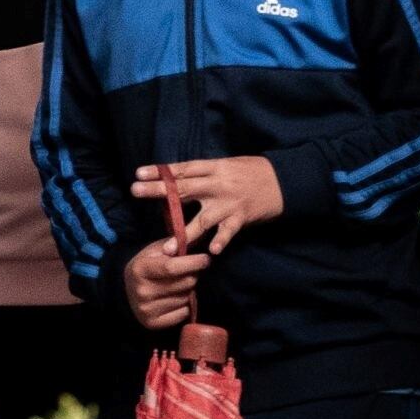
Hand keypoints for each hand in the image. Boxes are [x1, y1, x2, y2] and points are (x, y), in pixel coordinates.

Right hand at [122, 238, 207, 330]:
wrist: (126, 291)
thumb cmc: (147, 266)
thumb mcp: (155, 250)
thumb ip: (174, 244)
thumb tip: (196, 239)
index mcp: (140, 269)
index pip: (173, 267)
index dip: (194, 262)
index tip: (206, 259)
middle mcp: (142, 291)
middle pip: (184, 283)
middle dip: (194, 275)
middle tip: (192, 272)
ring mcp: (146, 309)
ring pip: (186, 298)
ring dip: (190, 291)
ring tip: (182, 285)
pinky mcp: (153, 323)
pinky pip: (183, 314)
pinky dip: (186, 306)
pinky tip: (178, 299)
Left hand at [132, 156, 285, 255]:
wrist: (284, 180)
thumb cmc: (252, 172)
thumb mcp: (226, 166)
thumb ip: (204, 174)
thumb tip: (178, 179)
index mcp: (214, 168)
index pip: (182, 169)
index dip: (160, 171)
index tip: (138, 173)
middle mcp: (218, 185)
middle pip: (183, 188)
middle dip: (158, 190)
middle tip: (135, 191)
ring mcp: (229, 203)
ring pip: (202, 219)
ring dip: (184, 234)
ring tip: (169, 248)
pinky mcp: (241, 218)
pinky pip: (228, 232)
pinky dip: (220, 242)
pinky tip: (212, 252)